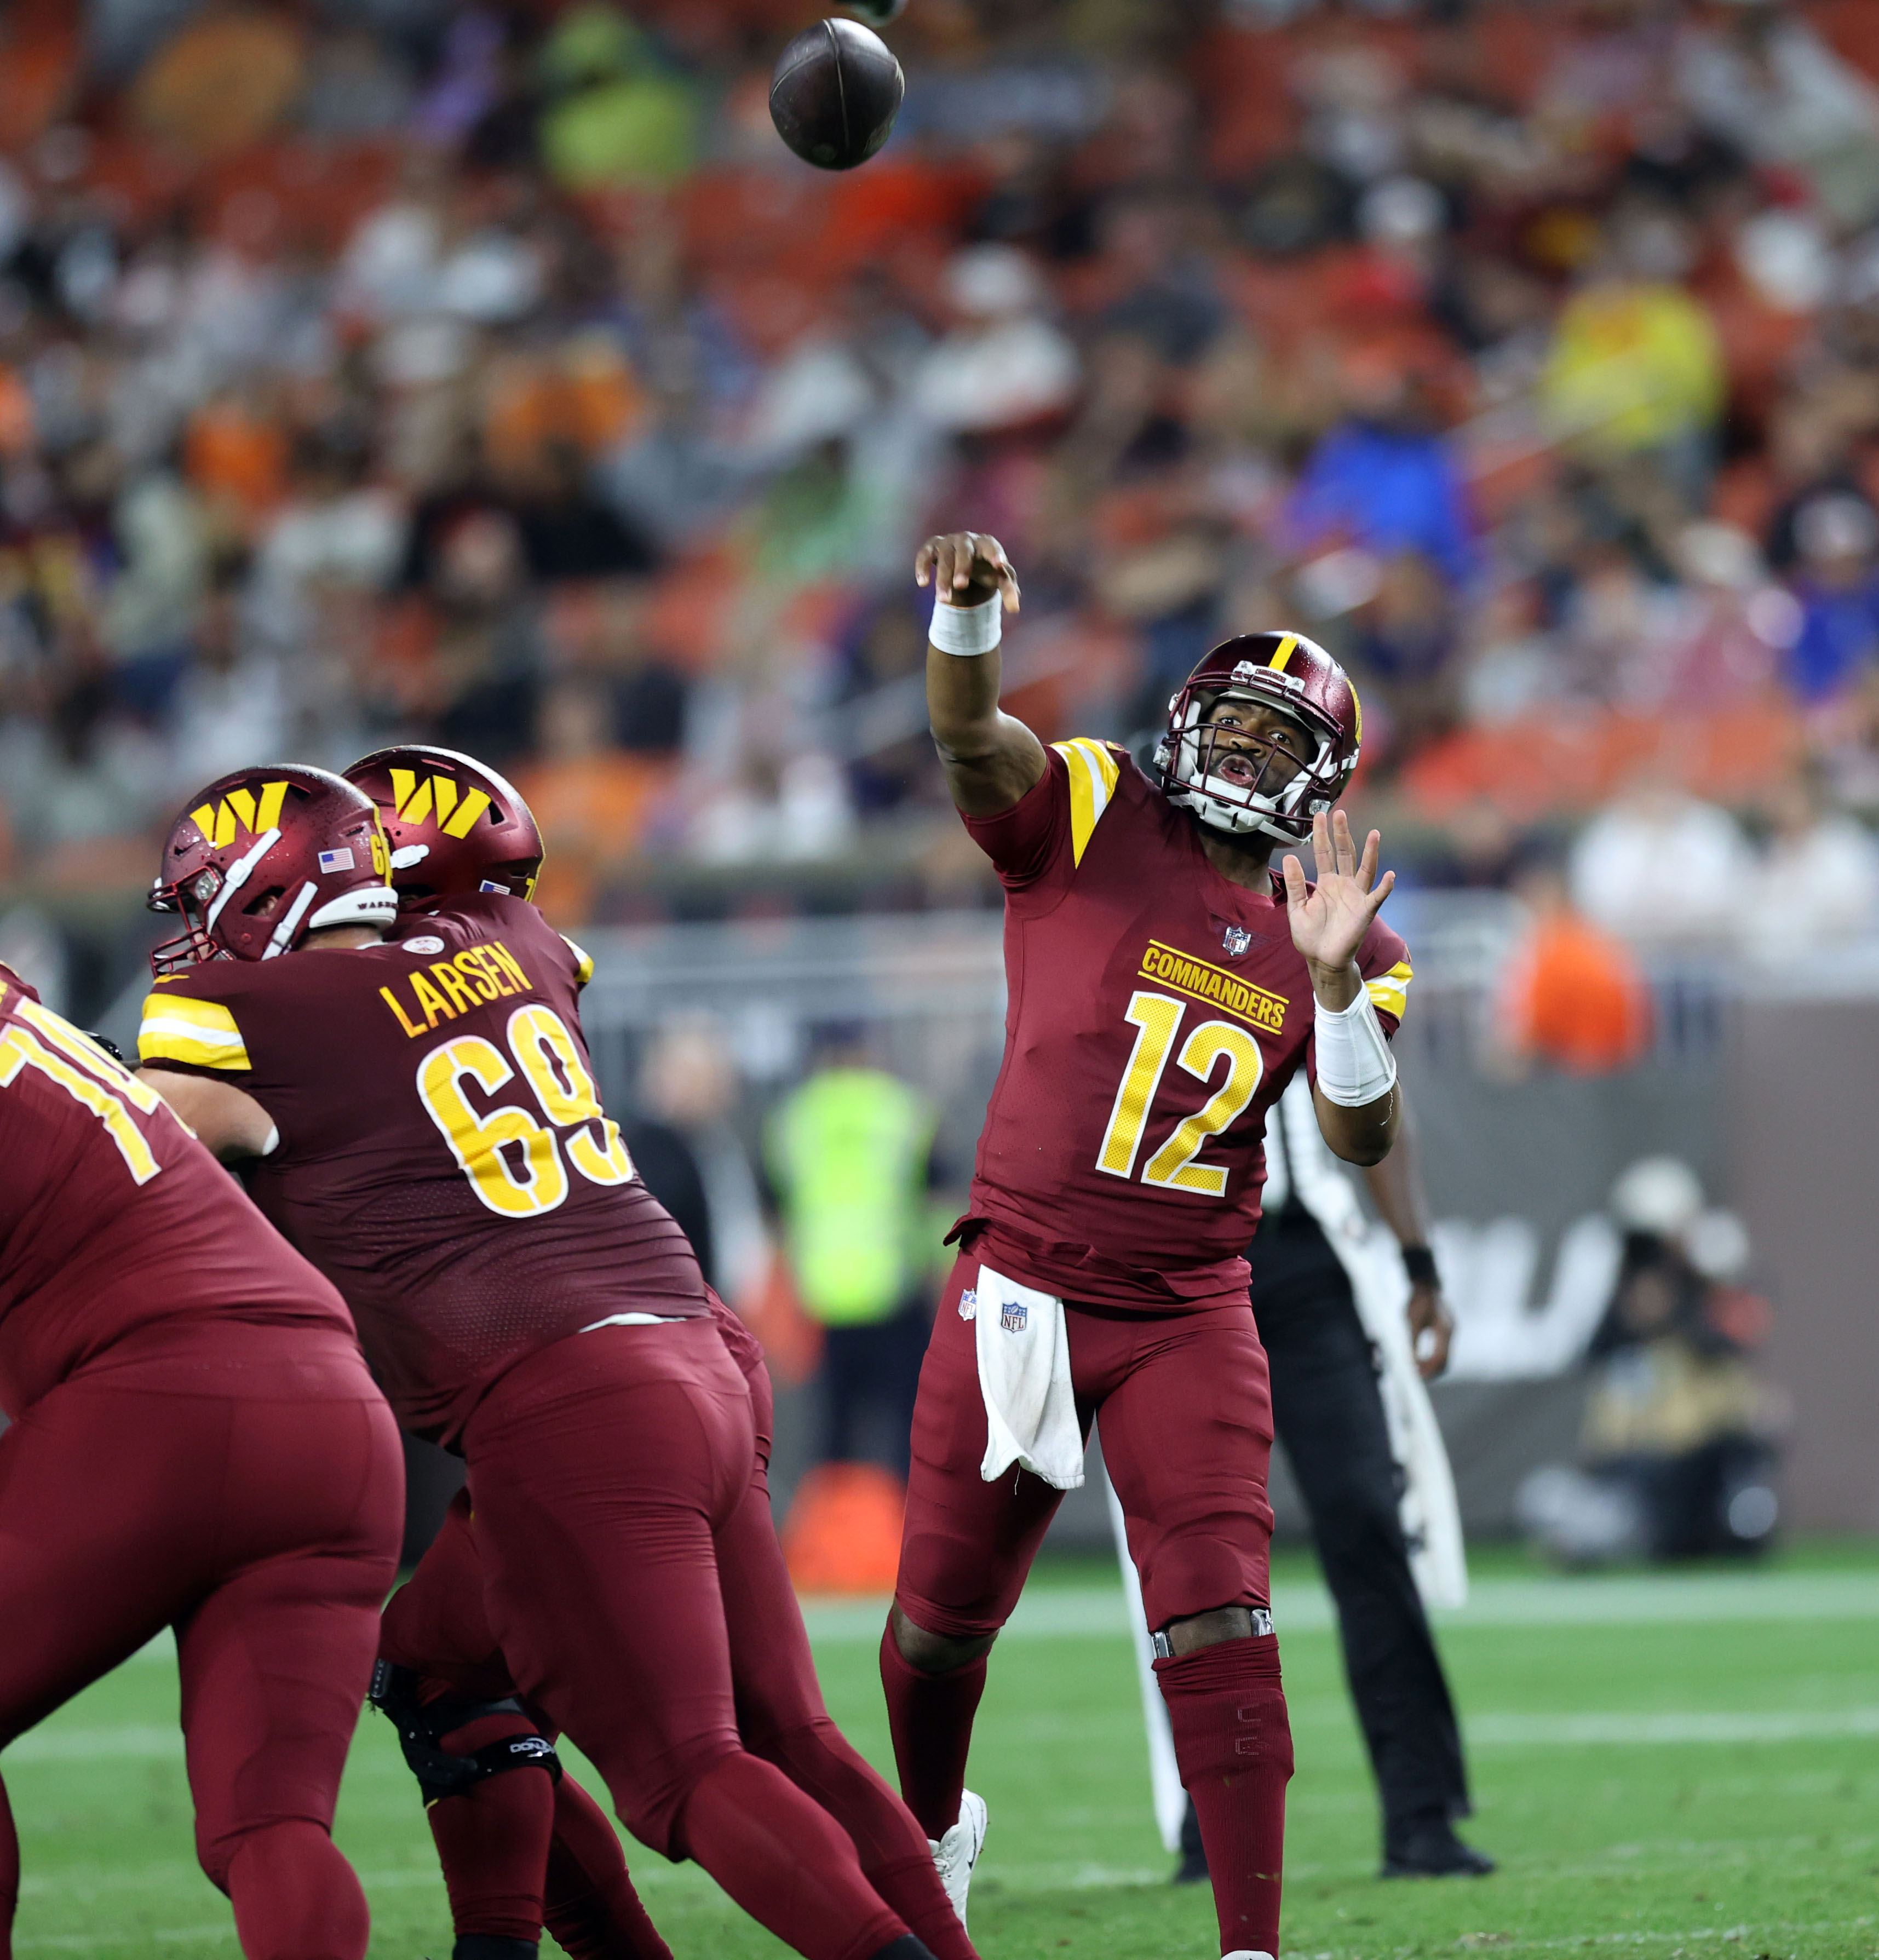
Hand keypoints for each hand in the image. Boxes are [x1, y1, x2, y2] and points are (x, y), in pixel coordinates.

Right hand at [915, 532, 1020, 612]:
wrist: (966, 562)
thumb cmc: (986, 570)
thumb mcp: (999, 579)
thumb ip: (1009, 591)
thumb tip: (1015, 609)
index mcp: (986, 544)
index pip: (991, 546)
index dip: (995, 554)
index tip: (999, 564)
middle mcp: (966, 540)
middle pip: (964, 553)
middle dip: (962, 568)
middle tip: (961, 586)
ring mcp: (948, 542)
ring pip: (944, 558)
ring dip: (943, 578)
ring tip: (943, 600)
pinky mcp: (931, 547)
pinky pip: (924, 555)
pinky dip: (922, 567)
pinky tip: (923, 583)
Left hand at [1281, 809, 1394, 1004]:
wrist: (1321, 960)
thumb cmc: (1309, 936)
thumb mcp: (1296, 908)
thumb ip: (1294, 884)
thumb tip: (1290, 856)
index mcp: (1325, 883)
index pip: (1324, 853)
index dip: (1321, 835)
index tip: (1320, 815)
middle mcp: (1343, 885)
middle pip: (1345, 854)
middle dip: (1342, 834)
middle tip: (1339, 813)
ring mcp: (1356, 897)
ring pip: (1365, 869)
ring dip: (1371, 852)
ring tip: (1374, 833)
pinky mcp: (1365, 912)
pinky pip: (1377, 897)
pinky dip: (1385, 887)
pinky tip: (1391, 875)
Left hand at [1406, 1282, 1452, 1380]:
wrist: (1426, 1284)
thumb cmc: (1418, 1300)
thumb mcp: (1411, 1321)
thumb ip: (1412, 1341)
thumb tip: (1411, 1361)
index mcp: (1444, 1330)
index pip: (1440, 1358)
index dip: (1429, 1369)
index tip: (1416, 1375)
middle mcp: (1450, 1332)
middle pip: (1445, 1361)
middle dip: (1431, 1371)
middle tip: (1416, 1376)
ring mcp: (1450, 1331)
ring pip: (1445, 1357)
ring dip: (1432, 1366)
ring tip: (1417, 1371)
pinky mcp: (1446, 1330)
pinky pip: (1442, 1350)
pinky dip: (1433, 1358)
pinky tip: (1421, 1360)